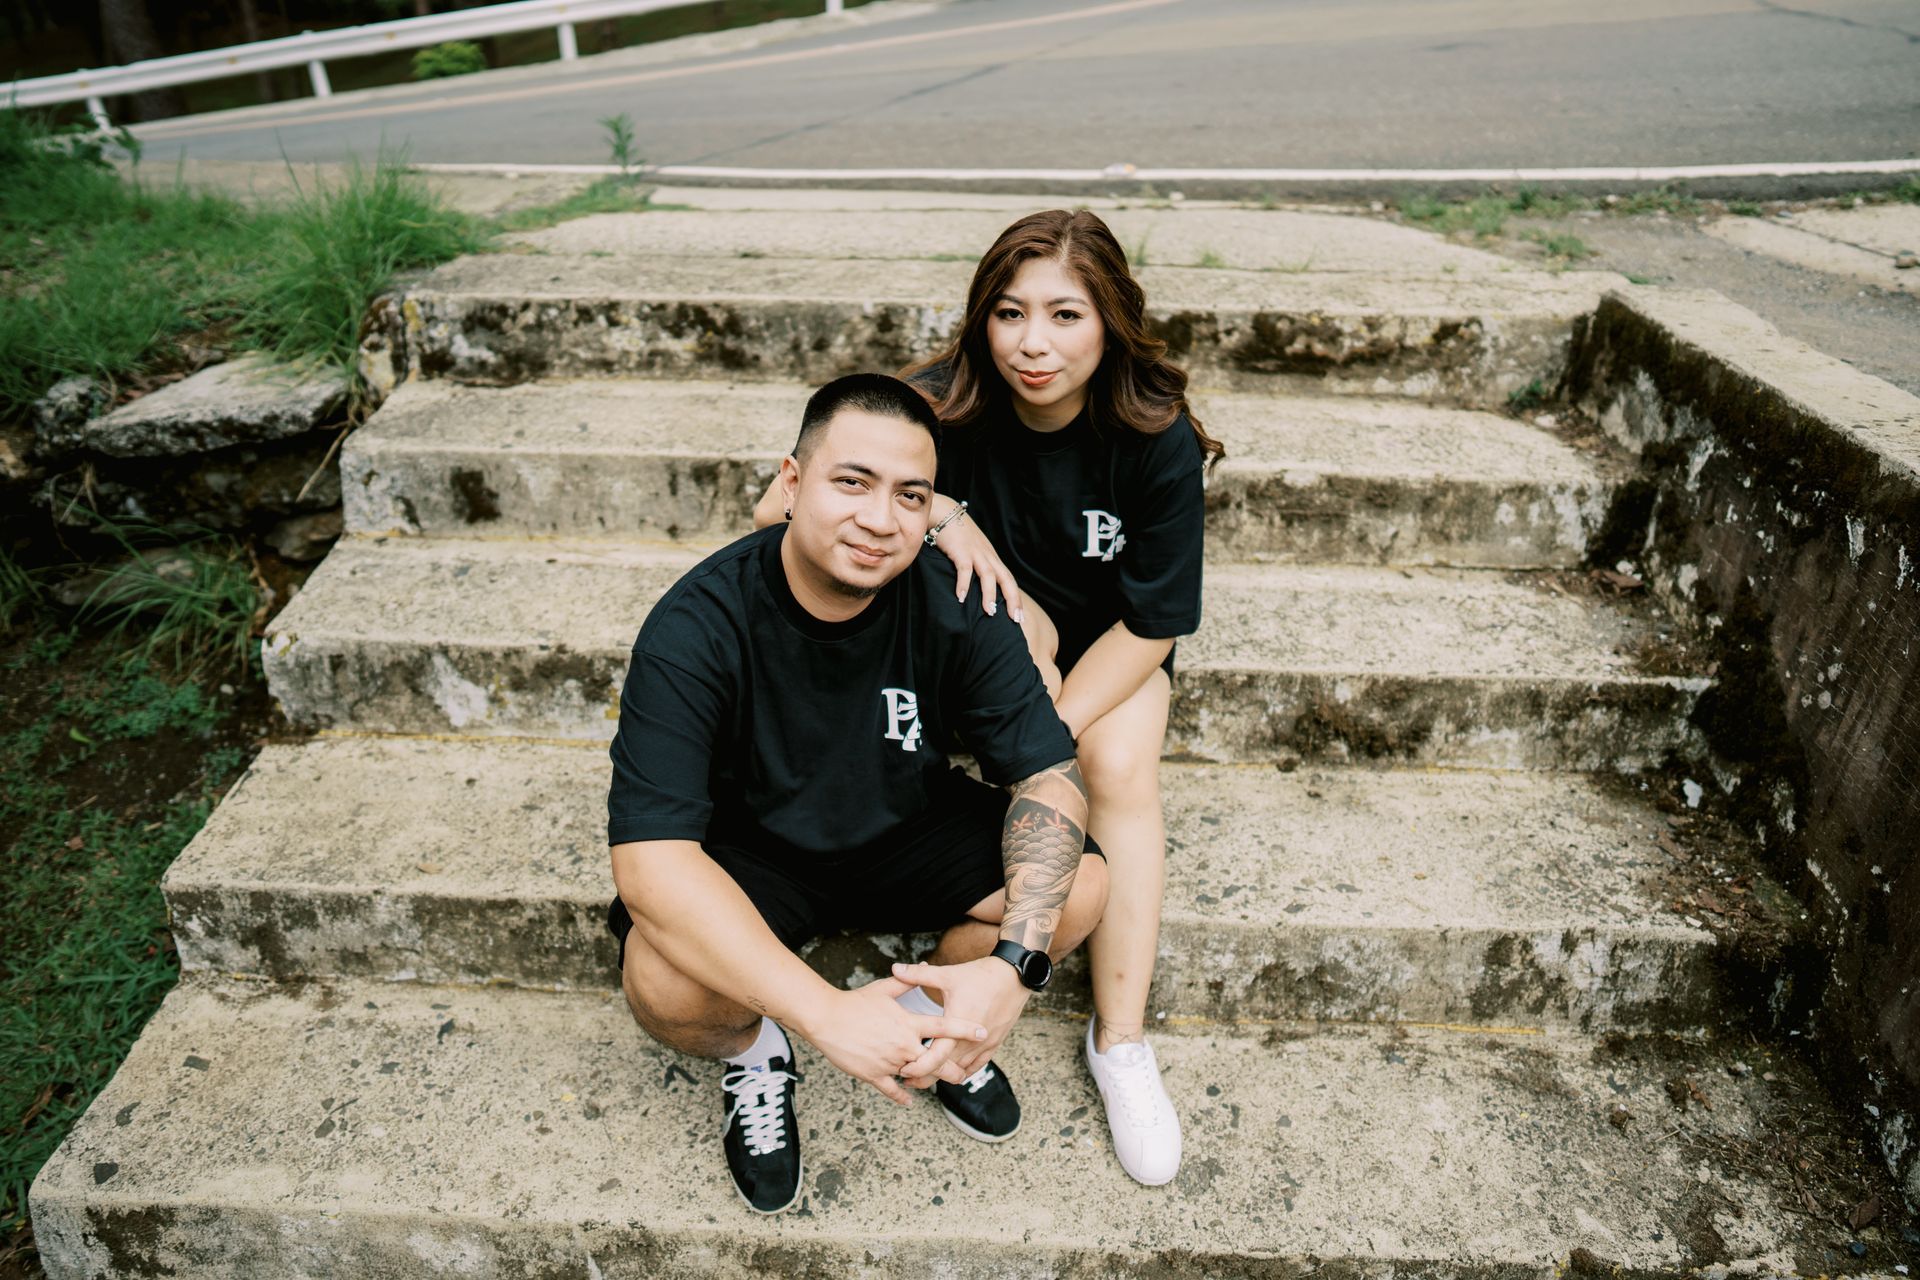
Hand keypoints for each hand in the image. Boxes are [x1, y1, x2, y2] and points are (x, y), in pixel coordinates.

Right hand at [797, 976, 986, 1104]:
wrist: (826, 1019)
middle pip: (936, 1061)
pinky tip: (910, 1100)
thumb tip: (922, 966)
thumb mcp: (883, 989)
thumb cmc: (855, 1003)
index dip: (964, 1029)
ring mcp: (889, 1062)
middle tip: (963, 1073)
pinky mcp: (873, 1075)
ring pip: (916, 1077)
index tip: (981, 1032)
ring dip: (928, 1081)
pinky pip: (892, 1090)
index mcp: (908, 1023)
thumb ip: (907, 981)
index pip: (943, 1027)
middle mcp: (903, 1045)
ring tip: (939, 1084)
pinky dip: (902, 1097)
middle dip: (952, 1069)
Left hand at [890, 957, 1030, 1085]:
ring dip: (944, 1075)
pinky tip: (952, 1071)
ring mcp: (984, 1044)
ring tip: (926, 1075)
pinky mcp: (994, 1043)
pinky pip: (977, 1066)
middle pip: (945, 1070)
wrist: (1014, 975)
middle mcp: (970, 1040)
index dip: (917, 1068)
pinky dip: (963, 1071)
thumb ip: (918, 975)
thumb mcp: (947, 975)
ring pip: (961, 1071)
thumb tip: (895, 969)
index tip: (903, 1070)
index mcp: (956, 1025)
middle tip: (908, 1077)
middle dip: (925, 1077)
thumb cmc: (981, 975)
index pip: (935, 1058)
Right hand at [929, 503, 1022, 622]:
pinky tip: (960, 598)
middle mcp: (988, 556)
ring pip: (988, 575)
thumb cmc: (958, 536)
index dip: (1015, 599)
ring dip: (989, 594)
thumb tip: (979, 590)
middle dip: (1013, 600)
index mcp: (992, 559)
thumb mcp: (973, 552)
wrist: (945, 513)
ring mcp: (975, 552)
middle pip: (1006, 579)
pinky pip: (964, 569)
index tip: (1019, 617)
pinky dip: (963, 584)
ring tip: (990, 612)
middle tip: (1016, 619)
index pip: (1009, 580)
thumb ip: (978, 568)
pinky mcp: (960, 550)